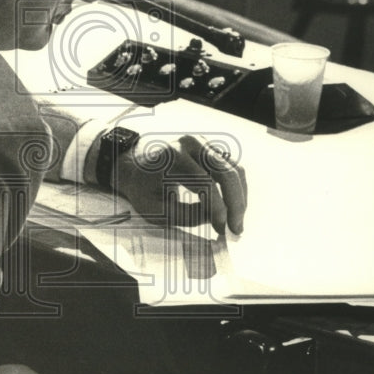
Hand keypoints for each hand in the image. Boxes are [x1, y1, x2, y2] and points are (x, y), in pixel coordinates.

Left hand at [115, 134, 246, 235]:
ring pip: (234, 169)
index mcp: (173, 156)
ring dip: (239, 197)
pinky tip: (233, 208)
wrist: (134, 164)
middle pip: (226, 172)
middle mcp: (192, 144)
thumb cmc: (142, 188)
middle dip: (236, 204)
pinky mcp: (210, 148)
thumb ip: (187, 216)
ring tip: (235, 222)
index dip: (217, 209)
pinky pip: (231, 167)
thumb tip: (219, 222)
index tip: (221, 230)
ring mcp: (203, 143)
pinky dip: (236, 189)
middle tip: (236, 230)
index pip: (205, 182)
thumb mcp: (156, 209)